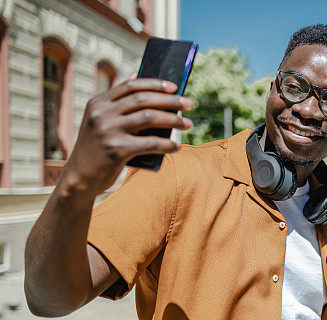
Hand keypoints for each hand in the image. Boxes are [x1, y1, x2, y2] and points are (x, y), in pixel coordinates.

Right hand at [60, 78, 193, 198]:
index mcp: (98, 103)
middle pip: (143, 99)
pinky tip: (177, 147)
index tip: (174, 87)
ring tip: (188, 124)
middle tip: (189, 104)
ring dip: (174, 120)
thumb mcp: (101, 121)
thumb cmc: (97, 148)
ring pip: (150, 117)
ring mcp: (108, 130)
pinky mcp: (116, 150)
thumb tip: (138, 77)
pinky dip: (167, 144)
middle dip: (170, 100)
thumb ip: (118, 104)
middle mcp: (102, 113)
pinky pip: (149, 143)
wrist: (79, 177)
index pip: (130, 86)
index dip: (155, 84)